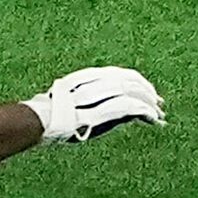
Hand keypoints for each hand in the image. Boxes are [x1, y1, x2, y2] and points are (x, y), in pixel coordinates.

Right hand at [26, 67, 165, 143]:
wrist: (38, 122)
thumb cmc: (54, 117)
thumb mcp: (75, 103)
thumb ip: (96, 103)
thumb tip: (122, 112)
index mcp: (87, 76)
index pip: (118, 75)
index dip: (136, 82)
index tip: (147, 92)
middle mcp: (93, 81)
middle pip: (128, 80)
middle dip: (146, 91)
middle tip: (158, 103)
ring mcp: (96, 95)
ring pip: (131, 92)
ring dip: (149, 103)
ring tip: (159, 113)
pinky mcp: (100, 111)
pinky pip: (127, 107)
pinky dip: (144, 111)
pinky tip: (153, 118)